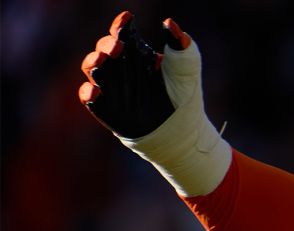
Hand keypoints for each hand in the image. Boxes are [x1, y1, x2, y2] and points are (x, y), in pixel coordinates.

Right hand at [79, 11, 188, 138]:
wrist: (181, 130)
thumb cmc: (183, 94)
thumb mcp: (185, 68)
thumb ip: (180, 44)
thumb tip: (169, 22)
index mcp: (136, 52)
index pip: (123, 33)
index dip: (122, 26)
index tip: (128, 19)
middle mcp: (119, 66)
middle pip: (104, 48)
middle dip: (108, 44)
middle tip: (119, 46)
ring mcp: (110, 85)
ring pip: (92, 68)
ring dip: (95, 62)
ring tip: (103, 59)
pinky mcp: (104, 106)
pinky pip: (88, 97)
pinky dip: (88, 92)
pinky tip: (96, 91)